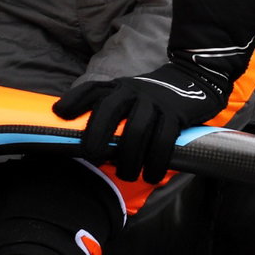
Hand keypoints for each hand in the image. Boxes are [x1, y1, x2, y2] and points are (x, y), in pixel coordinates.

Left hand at [52, 62, 230, 181]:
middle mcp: (133, 91)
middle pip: (110, 110)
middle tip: (92, 158)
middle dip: (97, 135)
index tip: (60, 114)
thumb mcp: (129, 94)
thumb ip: (110, 110)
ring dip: (130, 157)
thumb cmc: (152, 97)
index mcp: (119, 87)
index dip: (74, 100)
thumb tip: (87, 144)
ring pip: (138, 130)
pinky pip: (165, 140)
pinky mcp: (176, 114)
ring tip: (127, 175)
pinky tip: (152, 175)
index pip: (93, 90)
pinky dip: (157, 161)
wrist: (193, 79)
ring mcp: (155, 101)